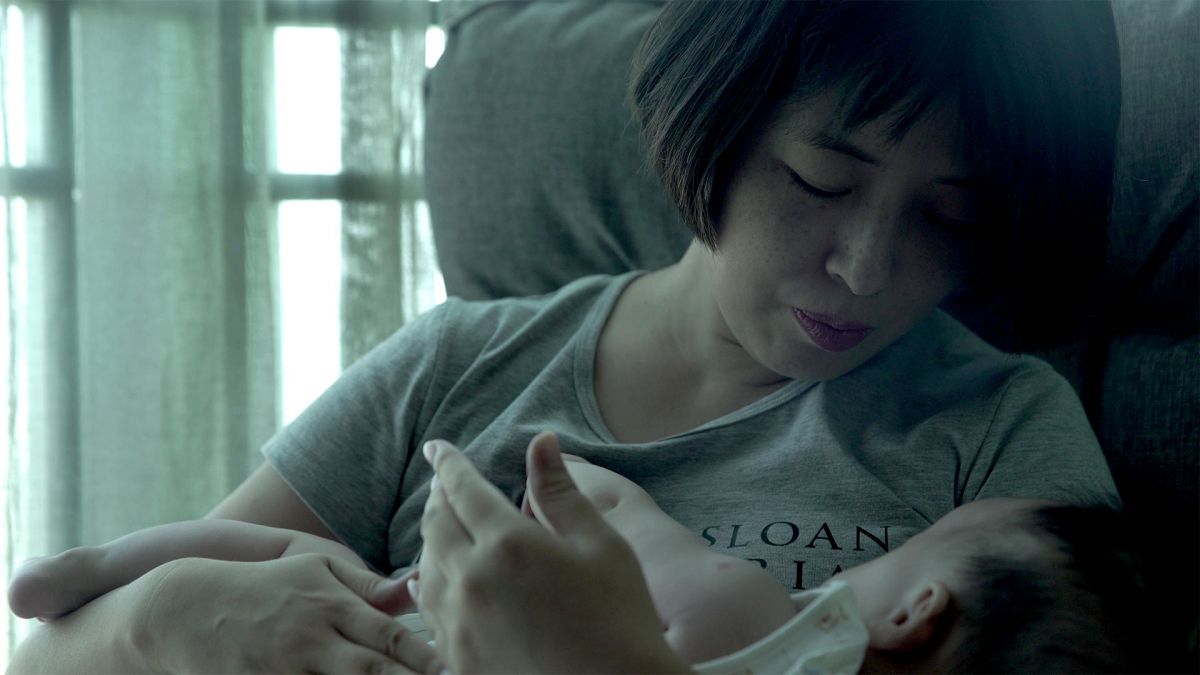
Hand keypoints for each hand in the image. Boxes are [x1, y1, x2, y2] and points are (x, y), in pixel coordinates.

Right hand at [143, 554, 438, 673]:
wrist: (186, 611)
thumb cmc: (264, 586)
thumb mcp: (314, 567)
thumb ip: (365, 583)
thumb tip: (415, 589)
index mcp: (329, 604)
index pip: (387, 635)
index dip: (423, 657)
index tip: (451, 670)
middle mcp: (312, 639)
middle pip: (371, 672)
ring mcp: (286, 670)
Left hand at [416, 432, 689, 673]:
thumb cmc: (620, 621)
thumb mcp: (601, 545)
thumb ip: (561, 493)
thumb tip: (541, 442)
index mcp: (509, 545)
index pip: (463, 489)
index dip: (449, 463)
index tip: (437, 447)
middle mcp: (472, 580)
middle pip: (436, 524)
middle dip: (438, 497)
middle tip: (443, 482)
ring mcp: (459, 624)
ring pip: (426, 565)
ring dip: (432, 537)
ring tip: (444, 524)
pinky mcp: (458, 658)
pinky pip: (428, 610)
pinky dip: (427, 582)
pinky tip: (430, 577)